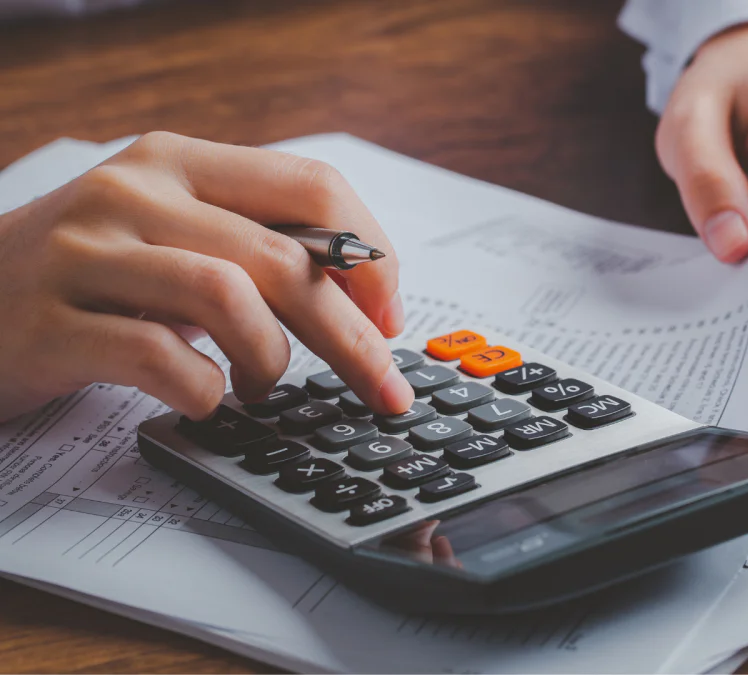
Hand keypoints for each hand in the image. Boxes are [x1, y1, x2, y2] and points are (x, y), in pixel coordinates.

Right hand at [0, 132, 414, 420]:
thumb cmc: (87, 277)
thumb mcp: (171, 236)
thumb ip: (253, 246)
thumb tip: (365, 295)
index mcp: (178, 162)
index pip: (312, 184)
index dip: (371, 256)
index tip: (390, 316)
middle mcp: (133, 192)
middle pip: (285, 258)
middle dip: (352, 337)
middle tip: (382, 388)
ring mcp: (85, 253)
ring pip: (228, 298)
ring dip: (271, 360)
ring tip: (261, 385)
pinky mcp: (49, 322)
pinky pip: (157, 357)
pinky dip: (203, 391)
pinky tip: (203, 399)